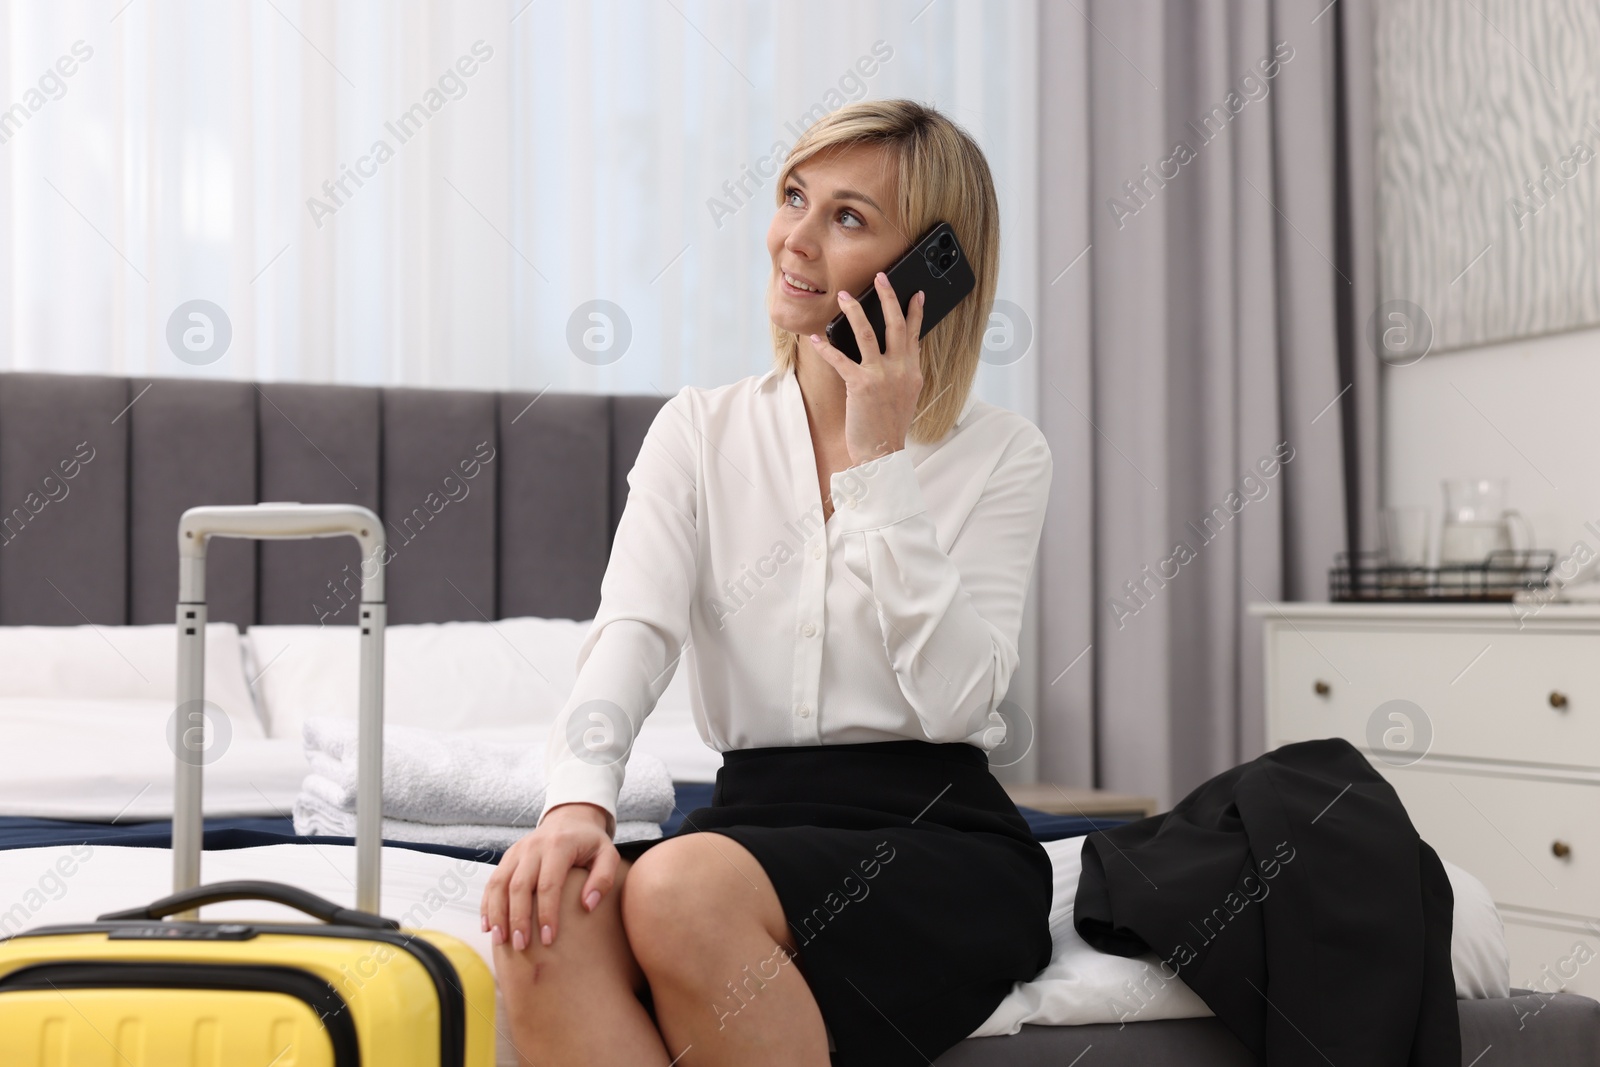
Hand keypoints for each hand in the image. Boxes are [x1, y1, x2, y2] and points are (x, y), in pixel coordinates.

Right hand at [481, 802, 615, 949]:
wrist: (570, 818)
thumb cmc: (591, 843)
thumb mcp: (608, 854)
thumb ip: (603, 879)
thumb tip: (588, 906)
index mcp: (559, 846)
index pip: (549, 884)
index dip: (547, 913)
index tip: (549, 940)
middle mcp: (534, 847)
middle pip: (520, 886)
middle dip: (518, 918)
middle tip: (521, 945)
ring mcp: (517, 851)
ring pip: (500, 883)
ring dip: (497, 914)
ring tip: (500, 941)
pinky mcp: (508, 856)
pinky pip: (492, 881)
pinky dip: (487, 904)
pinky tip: (488, 926)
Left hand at [808, 271, 925, 465]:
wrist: (883, 452)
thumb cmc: (890, 425)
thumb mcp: (908, 395)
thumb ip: (906, 371)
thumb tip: (904, 351)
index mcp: (913, 371)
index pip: (915, 334)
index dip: (916, 311)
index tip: (916, 293)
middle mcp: (900, 369)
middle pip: (896, 325)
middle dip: (887, 297)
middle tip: (880, 277)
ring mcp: (881, 376)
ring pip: (868, 334)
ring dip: (854, 311)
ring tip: (844, 296)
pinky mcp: (860, 386)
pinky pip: (840, 360)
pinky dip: (826, 348)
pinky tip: (815, 339)